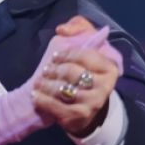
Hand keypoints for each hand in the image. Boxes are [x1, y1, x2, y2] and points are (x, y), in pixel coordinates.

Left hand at [32, 17, 119, 136]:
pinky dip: (42, 99)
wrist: (76, 107)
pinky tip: (35, 94)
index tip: (55, 56)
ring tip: (38, 81)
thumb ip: (78, 26)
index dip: (67, 54)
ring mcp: (93, 103)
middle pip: (72, 72)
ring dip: (46, 84)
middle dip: (54, 70)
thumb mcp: (81, 43)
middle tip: (46, 70)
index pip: (86, 55)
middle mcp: (106, 86)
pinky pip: (56, 106)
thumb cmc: (77, 69)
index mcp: (110, 67)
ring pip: (63, 89)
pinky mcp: (80, 117)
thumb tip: (63, 29)